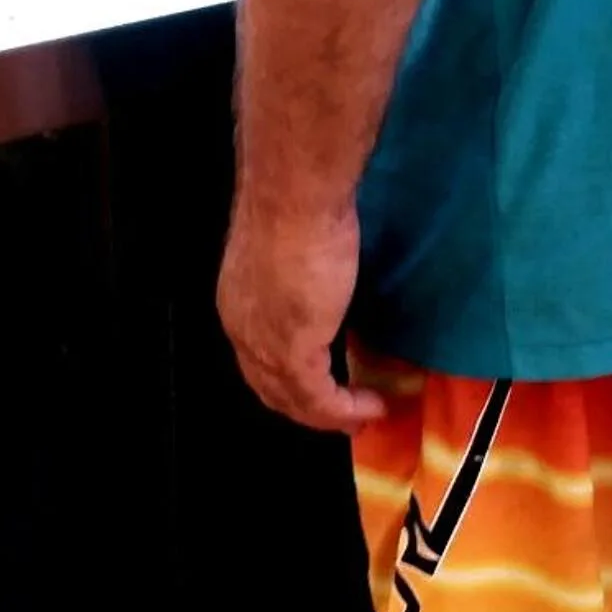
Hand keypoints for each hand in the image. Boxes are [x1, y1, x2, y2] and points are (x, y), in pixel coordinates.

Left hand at [217, 196, 385, 435]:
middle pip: (271, 387)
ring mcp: (264, 345)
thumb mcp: (293, 248)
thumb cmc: (295, 203)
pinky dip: (346, 410)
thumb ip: (301, 274)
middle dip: (307, 407)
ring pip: (294, 401)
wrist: (294, 195)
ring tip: (364, 415)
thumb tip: (324, 279)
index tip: (325, 387)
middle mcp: (243, 328)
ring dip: (332, 416)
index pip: (259, 358)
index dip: (289, 379)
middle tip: (346, 414)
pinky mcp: (293, 353)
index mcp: (238, 301)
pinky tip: (372, 406)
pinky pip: (319, 400)